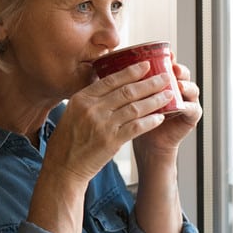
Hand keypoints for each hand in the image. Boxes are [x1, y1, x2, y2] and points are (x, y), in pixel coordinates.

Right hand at [44, 61, 172, 182]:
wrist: (63, 166)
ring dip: (155, 100)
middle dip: (150, 83)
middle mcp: (91, 109)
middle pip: (127, 91)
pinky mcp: (111, 141)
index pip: (111, 80)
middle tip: (166, 77)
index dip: (131, 72)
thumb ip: (90, 100)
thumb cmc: (67, 140)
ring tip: (168, 95)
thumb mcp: (71, 113)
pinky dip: (150, 121)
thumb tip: (110, 86)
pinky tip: (160, 117)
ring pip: (135, 108)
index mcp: (81, 99)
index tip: (146, 65)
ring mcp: (102, 125)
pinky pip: (136, 127)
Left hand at [133, 60, 201, 157]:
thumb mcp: (130, 98)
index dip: (166, 57)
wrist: (146, 143)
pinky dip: (187, 106)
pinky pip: (193, 109)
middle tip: (172, 67)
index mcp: (162, 81)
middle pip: (182, 73)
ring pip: (191, 88)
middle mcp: (176, 88)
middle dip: (178, 68)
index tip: (161, 53)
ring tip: (178, 84)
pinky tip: (181, 105)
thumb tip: (104, 63)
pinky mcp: (191, 117)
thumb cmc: (136, 118)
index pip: (167, 64)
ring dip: (186, 85)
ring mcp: (186, 101)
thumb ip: (126, 82)